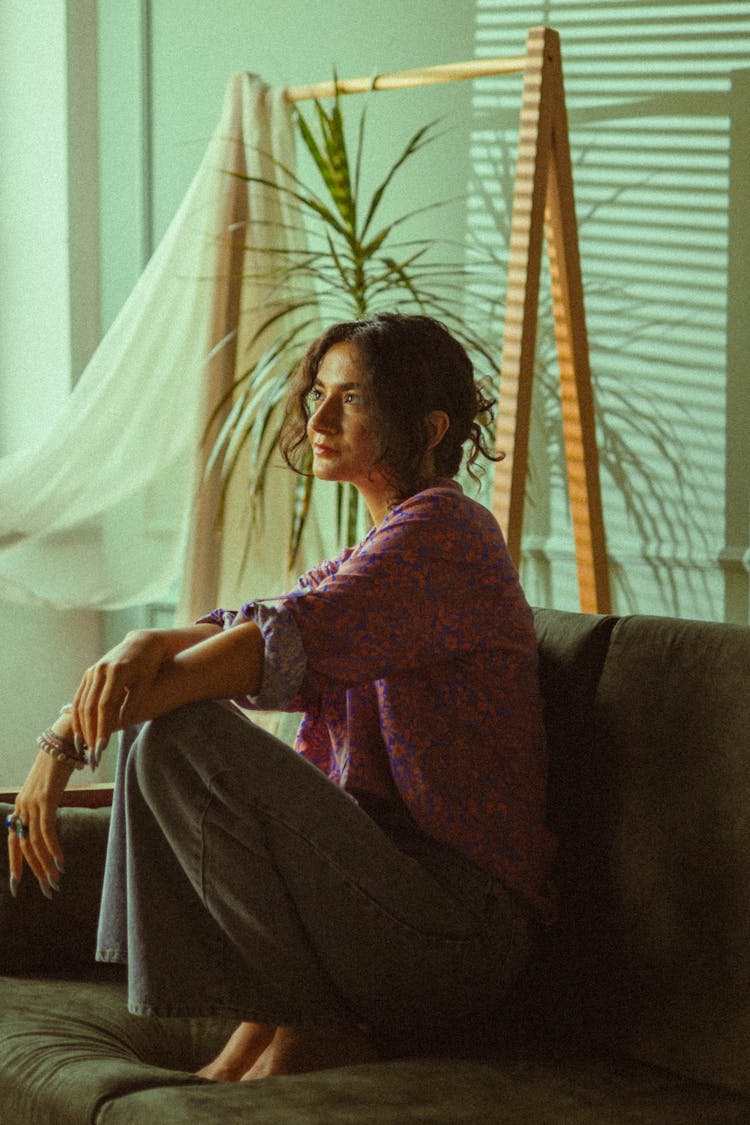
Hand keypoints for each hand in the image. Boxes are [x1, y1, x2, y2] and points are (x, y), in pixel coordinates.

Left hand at [8, 716, 73, 897]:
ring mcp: (32, 802)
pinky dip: (53, 849)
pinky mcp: (45, 799)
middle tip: (47, 890)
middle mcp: (22, 805)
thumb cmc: (60, 761)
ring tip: (55, 880)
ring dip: (46, 865)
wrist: (63, 738)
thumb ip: (47, 804)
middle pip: (24, 846)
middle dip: (35, 871)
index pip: (14, 840)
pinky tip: (60, 862)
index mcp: (22, 805)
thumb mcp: (50, 787)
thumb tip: (51, 819)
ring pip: (34, 842)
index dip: (16, 863)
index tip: (17, 885)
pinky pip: (46, 831)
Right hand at [71, 629, 167, 759]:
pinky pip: (79, 697)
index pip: (105, 705)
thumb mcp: (146, 684)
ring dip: (80, 726)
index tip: (102, 746)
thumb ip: (133, 704)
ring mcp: (92, 671)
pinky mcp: (88, 673)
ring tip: (83, 747)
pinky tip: (80, 731)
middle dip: (90, 731)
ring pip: (81, 703)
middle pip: (90, 706)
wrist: (142, 643)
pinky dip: (78, 716)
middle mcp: (100, 670)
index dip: (102, 727)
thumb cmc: (149, 665)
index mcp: (116, 672)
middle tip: (92, 752)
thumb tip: (121, 725)